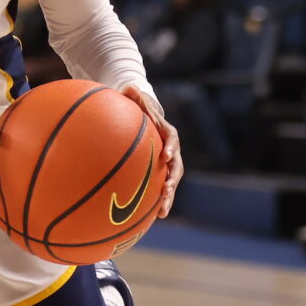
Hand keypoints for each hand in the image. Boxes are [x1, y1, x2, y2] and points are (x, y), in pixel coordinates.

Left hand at [125, 86, 181, 220]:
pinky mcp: (158, 174)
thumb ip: (133, 95)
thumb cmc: (137, 107)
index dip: (171, 148)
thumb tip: (128, 87)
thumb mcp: (134, 97)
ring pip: (170, 183)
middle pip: (176, 168)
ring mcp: (166, 164)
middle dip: (173, 180)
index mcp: (166, 133)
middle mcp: (171, 150)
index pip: (172, 139)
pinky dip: (154, 202)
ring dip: (168, 198)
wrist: (145, 118)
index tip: (167, 156)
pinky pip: (157, 189)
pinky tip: (145, 218)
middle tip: (168, 190)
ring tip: (162, 213)